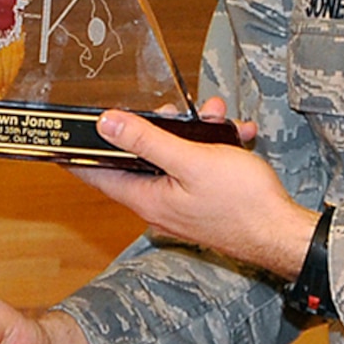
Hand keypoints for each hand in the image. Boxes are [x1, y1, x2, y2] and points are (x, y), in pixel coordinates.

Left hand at [74, 98, 316, 278]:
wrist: (286, 234)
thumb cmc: (242, 202)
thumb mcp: (191, 160)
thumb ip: (147, 140)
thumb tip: (106, 123)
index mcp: (147, 198)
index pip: (96, 175)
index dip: (77, 155)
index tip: (58, 140)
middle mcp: (160, 206)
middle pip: (141, 159)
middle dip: (158, 127)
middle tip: (175, 110)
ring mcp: (183, 206)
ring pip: (175, 159)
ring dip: (194, 134)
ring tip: (219, 118)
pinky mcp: (205, 204)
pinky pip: (200, 169)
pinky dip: (215, 150)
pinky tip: (236, 136)